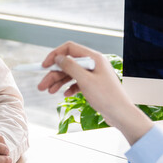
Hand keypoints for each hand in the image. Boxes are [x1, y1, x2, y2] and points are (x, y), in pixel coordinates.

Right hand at [37, 42, 152, 144]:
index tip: (43, 65)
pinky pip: (77, 83)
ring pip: (71, 74)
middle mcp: (93, 63)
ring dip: (59, 82)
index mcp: (94, 58)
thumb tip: (58, 58)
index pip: (69, 48)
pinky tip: (64, 95)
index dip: (55, 55)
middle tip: (41, 86)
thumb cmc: (107, 97)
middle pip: (68, 64)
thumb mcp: (85, 80)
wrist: (121, 114)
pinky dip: (69, 88)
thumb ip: (70, 67)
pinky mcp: (94, 85)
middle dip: (53, 74)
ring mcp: (94, 74)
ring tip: (49, 91)